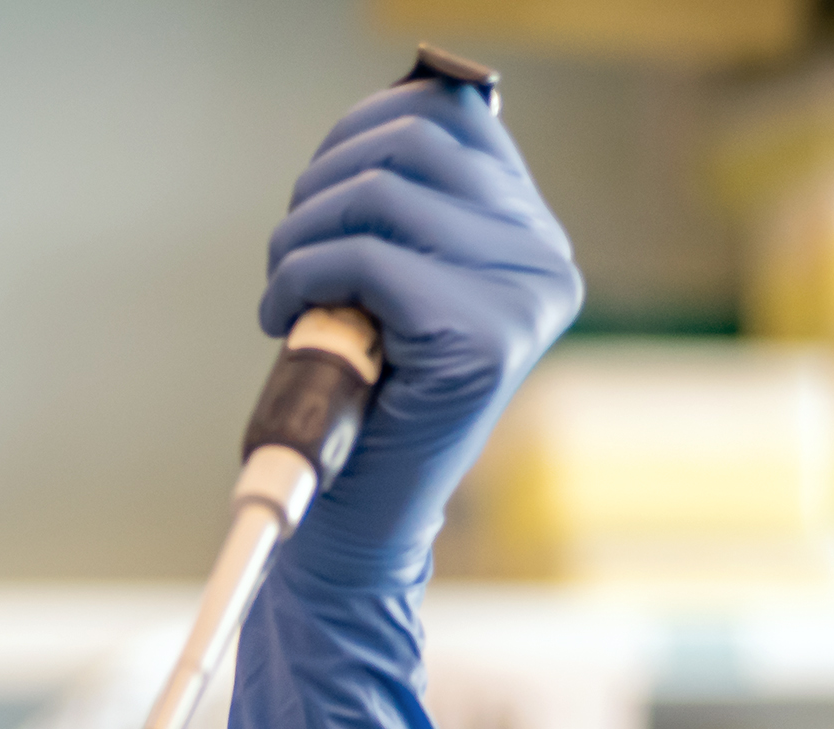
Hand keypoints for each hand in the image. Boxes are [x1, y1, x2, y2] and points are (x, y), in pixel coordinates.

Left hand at [220, 76, 581, 728]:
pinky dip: (302, 280)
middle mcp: (545, 263)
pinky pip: (368, 258)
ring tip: (288, 296)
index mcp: (530, 238)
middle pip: (413, 141)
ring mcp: (524, 302)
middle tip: (291, 259)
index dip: (359, 138)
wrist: (350, 526)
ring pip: (381, 193)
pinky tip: (290, 324)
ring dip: (300, 237)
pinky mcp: (484, 341)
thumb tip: (409, 97)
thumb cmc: (354, 403)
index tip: (316, 203)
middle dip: (321, 187)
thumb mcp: (384, 281)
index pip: (449, 119)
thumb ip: (410, 198)